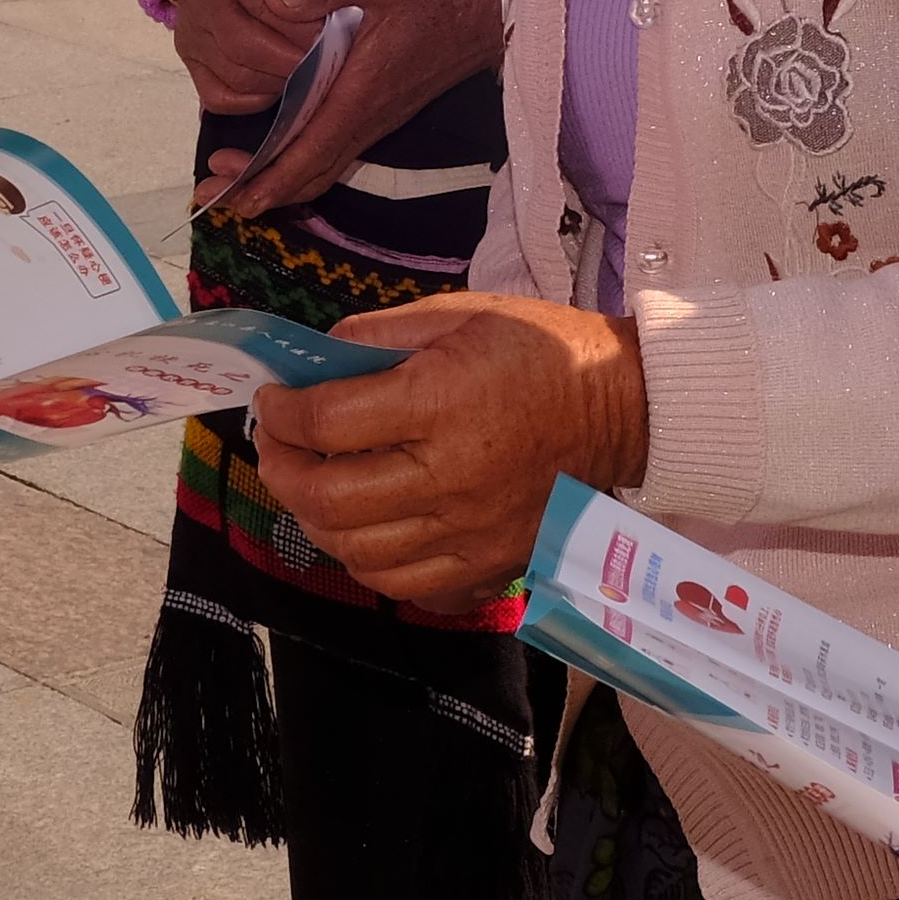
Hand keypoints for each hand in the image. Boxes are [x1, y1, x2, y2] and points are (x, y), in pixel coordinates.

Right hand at [152, 0, 346, 111]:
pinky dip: (256, 101)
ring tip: (314, 68)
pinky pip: (219, 96)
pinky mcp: (188, 55)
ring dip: (282, 81)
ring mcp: (189, 27)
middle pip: (245, 42)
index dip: (302, 19)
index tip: (333, 23)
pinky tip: (282, 83)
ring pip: (236, 74)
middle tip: (332, 56)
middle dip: (297, 57)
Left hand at [206, 0, 507, 218]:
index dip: (266, 178)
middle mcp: (367, 116)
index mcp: (359, 93)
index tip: (228, 193)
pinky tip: (283, 150)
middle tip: (212, 194)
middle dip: (261, 189)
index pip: (307, 152)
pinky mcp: (385, 107)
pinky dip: (304, 160)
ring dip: (280, 178)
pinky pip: (339, 148)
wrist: (499, 4)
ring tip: (237, 182)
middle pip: (310, 172)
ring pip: (324, 164)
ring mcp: (378, 116)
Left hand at [247, 290, 641, 603]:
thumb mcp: (460, 314)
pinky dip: (365, 561)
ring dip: (314, 520)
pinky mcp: (488, 565)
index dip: (283, 412)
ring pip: (356, 551)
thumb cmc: (542, 351)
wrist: (624, 408)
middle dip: (282, 469)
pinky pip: (404, 585)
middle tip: (276, 446)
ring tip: (310, 486)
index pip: (329, 422)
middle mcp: (451, 477)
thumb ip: (379, 335)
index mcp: (442, 403)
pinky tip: (361, 529)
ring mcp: (470, 532)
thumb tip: (315, 359)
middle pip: (330, 498)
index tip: (273, 400)